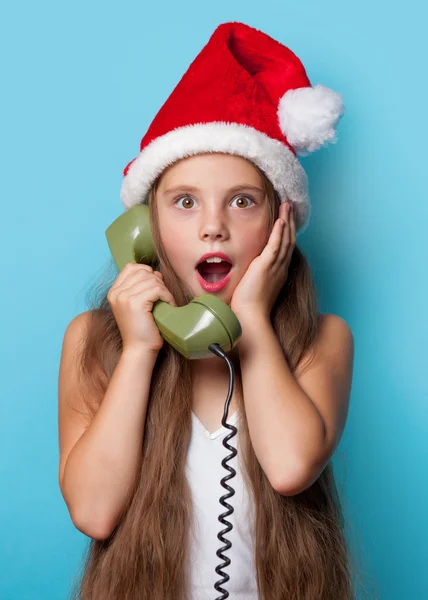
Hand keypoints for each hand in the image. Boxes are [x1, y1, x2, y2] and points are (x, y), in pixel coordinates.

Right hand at [107, 263, 177, 353]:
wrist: (139, 349)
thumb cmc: (142, 329)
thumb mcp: (138, 304)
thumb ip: (142, 286)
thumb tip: (156, 272)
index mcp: (114, 292)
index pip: (130, 267)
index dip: (146, 272)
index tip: (155, 286)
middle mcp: (116, 293)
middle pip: (142, 272)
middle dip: (157, 281)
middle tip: (163, 297)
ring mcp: (123, 297)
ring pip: (151, 279)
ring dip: (164, 290)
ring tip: (167, 302)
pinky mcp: (134, 302)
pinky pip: (157, 289)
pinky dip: (167, 296)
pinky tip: (169, 306)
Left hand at [230, 201, 295, 321]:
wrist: (250, 318)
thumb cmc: (248, 308)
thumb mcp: (254, 287)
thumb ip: (254, 277)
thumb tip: (247, 272)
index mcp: (278, 273)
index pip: (285, 248)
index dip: (286, 232)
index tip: (286, 219)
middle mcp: (280, 268)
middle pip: (288, 240)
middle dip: (289, 221)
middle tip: (289, 205)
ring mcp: (275, 267)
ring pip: (285, 240)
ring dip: (286, 221)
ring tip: (287, 205)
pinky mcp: (266, 267)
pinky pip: (276, 246)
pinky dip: (279, 233)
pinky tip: (281, 220)